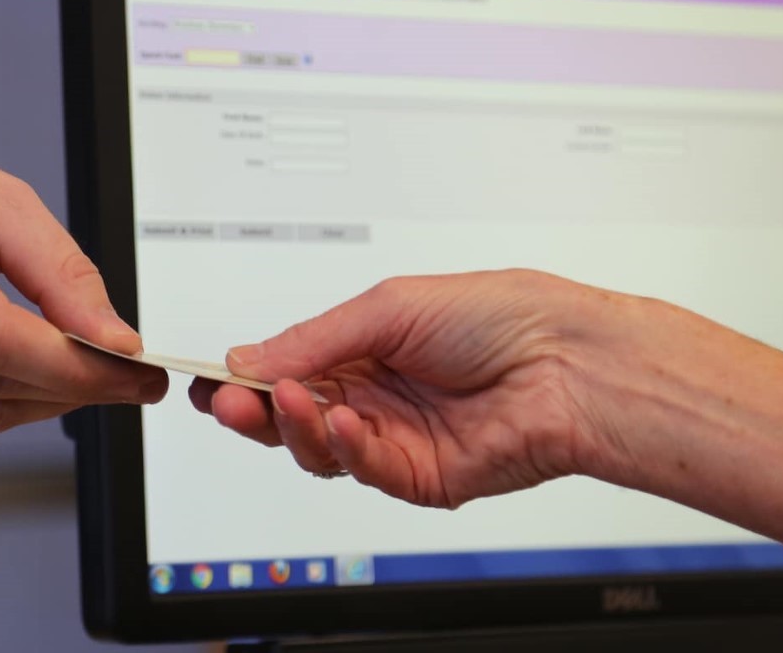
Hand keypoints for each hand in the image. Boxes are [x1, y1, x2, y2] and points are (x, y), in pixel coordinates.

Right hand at [192, 270, 635, 508]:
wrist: (571, 362)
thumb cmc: (503, 316)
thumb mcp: (391, 306)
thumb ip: (316, 338)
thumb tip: (251, 356)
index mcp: (368, 348)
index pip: (291, 367)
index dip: (250, 374)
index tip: (212, 374)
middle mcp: (379, 395)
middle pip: (295, 415)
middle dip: (257, 408)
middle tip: (231, 399)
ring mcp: (399, 438)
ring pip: (322, 449)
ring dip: (298, 426)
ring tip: (294, 400)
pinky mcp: (422, 477)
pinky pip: (367, 470)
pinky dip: (347, 448)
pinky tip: (346, 421)